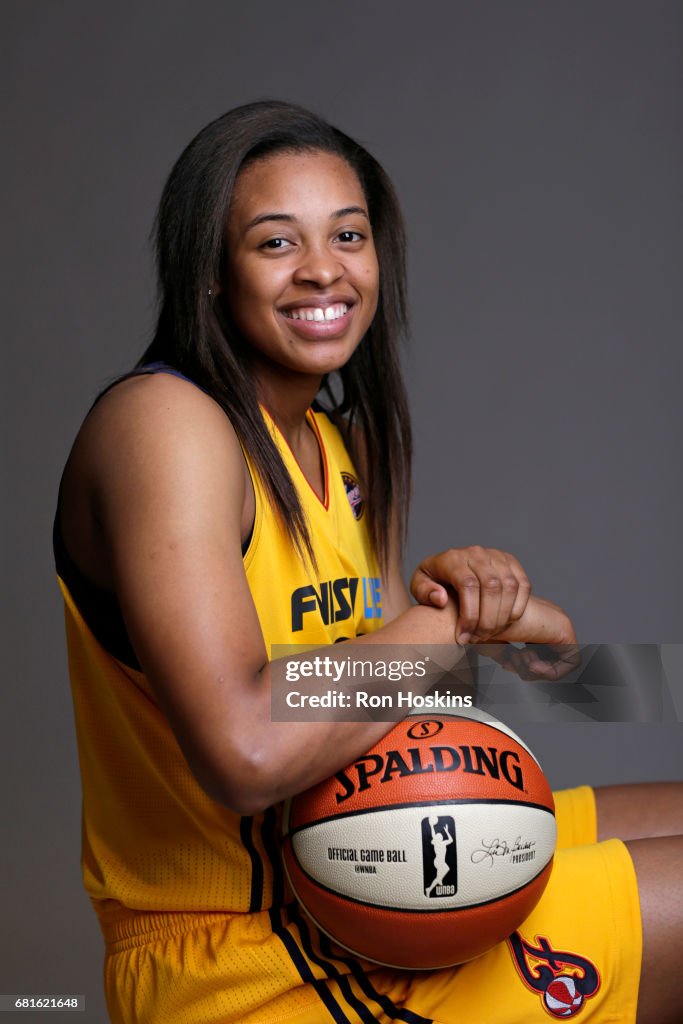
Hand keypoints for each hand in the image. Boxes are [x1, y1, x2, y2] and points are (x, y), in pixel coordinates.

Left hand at [410, 547, 531, 644]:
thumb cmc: (434, 581)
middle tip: (478, 639)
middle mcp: (476, 553)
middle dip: (487, 620)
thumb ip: (424, 591)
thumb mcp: (419, 585)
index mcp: (452, 558)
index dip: (469, 615)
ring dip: (502, 617)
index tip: (464, 637)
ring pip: (509, 587)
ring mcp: (496, 556)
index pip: (468, 585)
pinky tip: (504, 623)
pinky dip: (517, 607)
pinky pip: (523, 585)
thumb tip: (440, 598)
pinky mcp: (511, 562)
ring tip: (489, 634)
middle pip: (491, 587)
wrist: (449, 568)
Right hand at [487, 595, 579, 679]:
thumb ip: (504, 654)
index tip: (508, 661)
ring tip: (521, 656)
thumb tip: (510, 666)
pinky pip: (571, 662)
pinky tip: (533, 663)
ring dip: (536, 669)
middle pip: (551, 659)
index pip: (540, 653)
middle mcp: (550, 621)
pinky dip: (551, 671)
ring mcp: (559, 623)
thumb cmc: (485, 621)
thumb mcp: (493, 642)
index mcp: (536, 621)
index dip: (524, 665)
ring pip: (561, 661)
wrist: (486, 612)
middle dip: (529, 668)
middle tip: (514, 659)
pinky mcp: (565, 630)